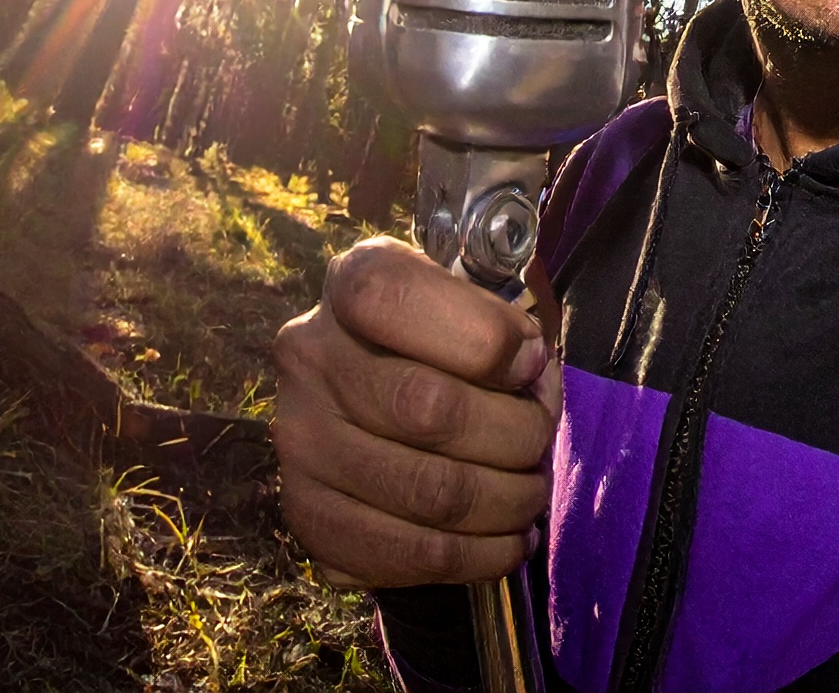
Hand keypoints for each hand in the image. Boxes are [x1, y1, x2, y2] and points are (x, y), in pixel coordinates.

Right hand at [274, 236, 559, 587]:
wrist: (393, 395)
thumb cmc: (457, 338)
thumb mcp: (485, 297)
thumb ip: (510, 317)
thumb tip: (531, 370)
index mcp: (352, 282)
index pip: (394, 299)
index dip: (482, 336)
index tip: (532, 362)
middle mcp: (307, 355)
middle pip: (425, 408)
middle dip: (514, 433)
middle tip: (540, 439)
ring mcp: (298, 440)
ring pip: (426, 491)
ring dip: (505, 501)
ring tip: (530, 493)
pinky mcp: (305, 515)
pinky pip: (405, 554)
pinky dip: (476, 556)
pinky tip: (507, 541)